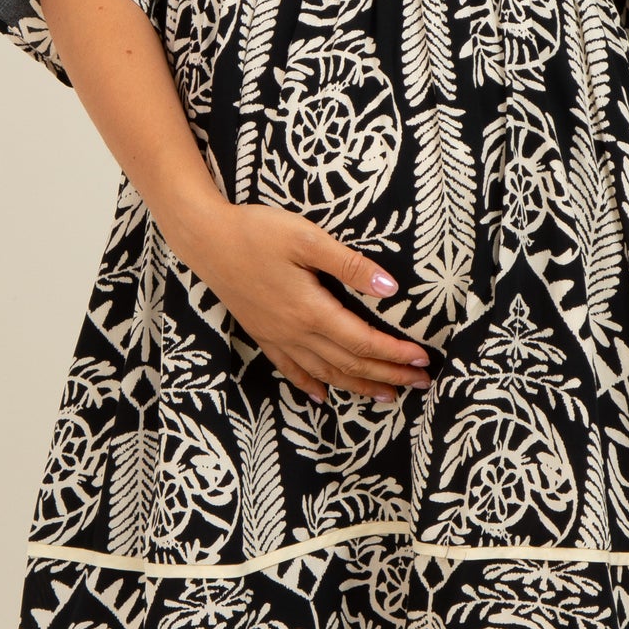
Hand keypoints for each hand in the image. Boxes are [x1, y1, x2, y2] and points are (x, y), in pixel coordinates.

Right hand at [176, 200, 432, 404]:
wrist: (204, 239)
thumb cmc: (257, 232)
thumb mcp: (307, 239)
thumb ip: (349, 265)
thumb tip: (390, 288)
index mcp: (311, 311)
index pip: (364, 342)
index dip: (395, 354)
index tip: (424, 360)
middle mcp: (296, 332)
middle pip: (350, 363)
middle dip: (388, 376)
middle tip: (421, 384)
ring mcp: (277, 336)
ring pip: (325, 373)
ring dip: (358, 386)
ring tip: (387, 396)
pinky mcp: (261, 333)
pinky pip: (291, 369)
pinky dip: (311, 385)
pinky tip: (323, 396)